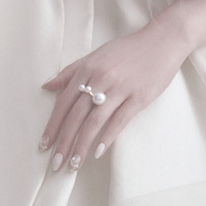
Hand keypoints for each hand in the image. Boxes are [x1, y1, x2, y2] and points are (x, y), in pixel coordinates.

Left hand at [40, 18, 189, 169]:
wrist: (162, 41)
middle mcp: (100, 79)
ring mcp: (120, 89)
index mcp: (87, 69)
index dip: (53, 125)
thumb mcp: (96, 56)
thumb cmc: (128, 50)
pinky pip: (119, 121)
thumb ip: (71, 72)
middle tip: (55, 164)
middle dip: (64, 142)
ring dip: (81, 145)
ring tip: (74, 165)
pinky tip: (97, 152)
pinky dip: (107, 137)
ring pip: (94, 122)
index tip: (44, 145)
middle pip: (76, 116)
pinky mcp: (139, 97)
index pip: (64, 103)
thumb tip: (46, 86)